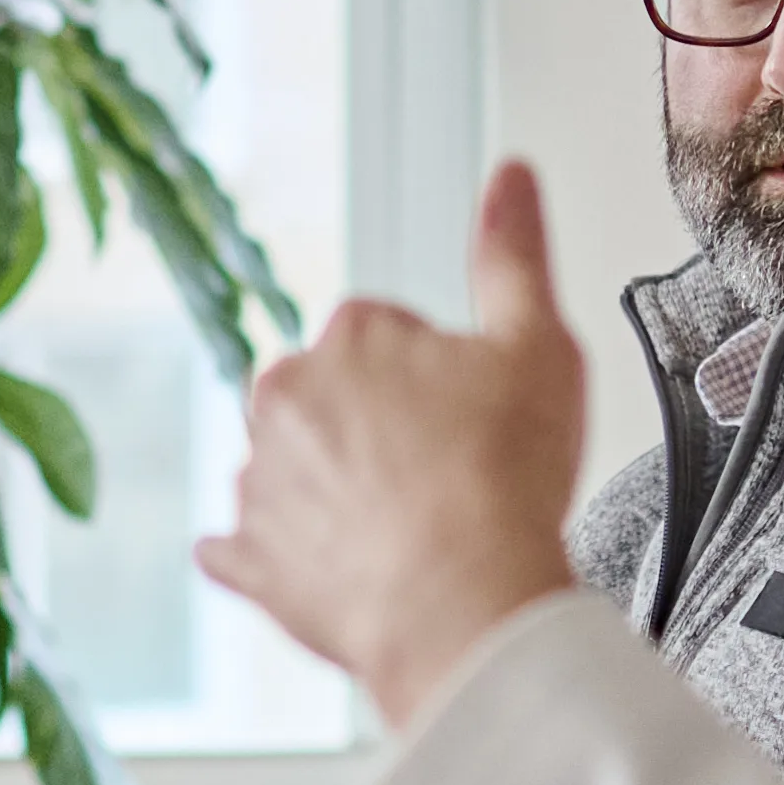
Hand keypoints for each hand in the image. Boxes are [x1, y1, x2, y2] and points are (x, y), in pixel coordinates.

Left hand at [205, 159, 595, 725]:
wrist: (464, 608)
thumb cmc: (504, 482)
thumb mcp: (538, 345)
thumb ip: (514, 254)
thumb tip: (510, 176)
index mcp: (350, 337)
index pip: (389, 331)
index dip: (440, 375)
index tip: (469, 413)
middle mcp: (284, 398)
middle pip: (334, 397)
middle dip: (378, 426)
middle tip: (443, 474)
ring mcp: (259, 482)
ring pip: (295, 467)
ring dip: (335, 488)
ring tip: (406, 528)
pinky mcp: (249, 560)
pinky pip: (245, 550)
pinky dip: (276, 555)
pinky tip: (319, 565)